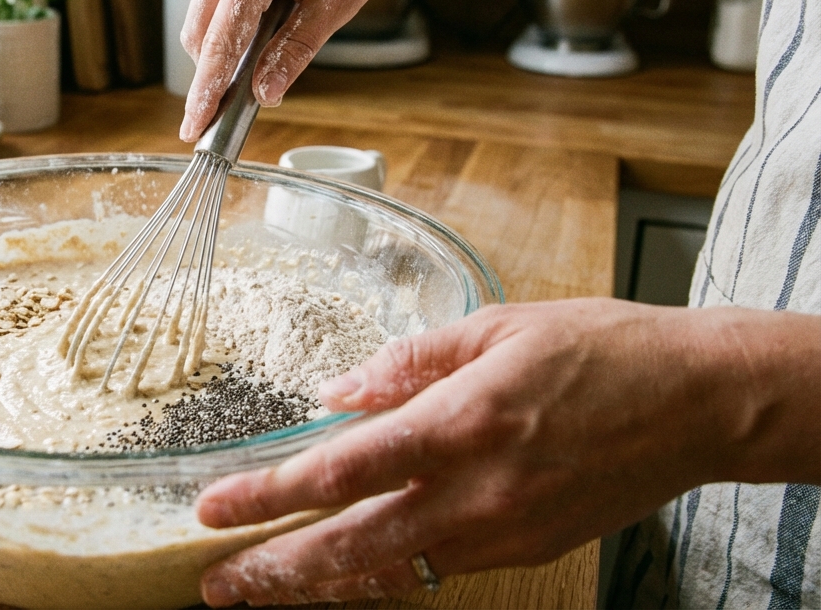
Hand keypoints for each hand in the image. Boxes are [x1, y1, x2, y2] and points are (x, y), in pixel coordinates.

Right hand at [177, 0, 414, 140]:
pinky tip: (264, 18)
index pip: (220, 41)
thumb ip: (298, 47)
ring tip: (270, 44)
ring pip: (200, 17)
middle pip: (199, 34)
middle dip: (215, 72)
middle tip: (240, 103)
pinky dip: (229, 19)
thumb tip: (266, 93)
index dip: (206, 91)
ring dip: (224, 45)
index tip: (193, 127)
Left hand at [193, 299, 779, 605]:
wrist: (699, 403)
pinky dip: (383, 574)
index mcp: (460, 423)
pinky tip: (347, 571)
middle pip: (352, 547)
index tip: (212, 510)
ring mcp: (502, 533)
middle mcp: (475, 491)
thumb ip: (405, 364)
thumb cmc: (603, 351)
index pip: (341, 472)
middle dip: (275, 570)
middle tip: (217, 584)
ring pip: (391, 572)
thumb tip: (336, 394)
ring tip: (264, 591)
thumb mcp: (496, 328)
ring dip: (321, 583)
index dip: (268, 496)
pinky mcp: (525, 551)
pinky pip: (436, 570)